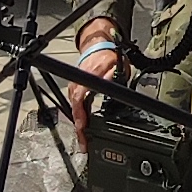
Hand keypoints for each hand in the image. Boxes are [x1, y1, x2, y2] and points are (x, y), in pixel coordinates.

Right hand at [69, 35, 121, 151]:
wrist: (97, 48)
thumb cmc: (107, 57)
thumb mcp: (116, 65)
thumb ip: (113, 75)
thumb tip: (111, 82)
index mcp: (86, 78)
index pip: (79, 99)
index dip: (80, 115)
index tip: (82, 127)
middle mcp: (77, 85)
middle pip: (75, 110)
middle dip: (79, 129)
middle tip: (84, 144)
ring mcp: (74, 89)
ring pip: (74, 111)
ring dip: (79, 126)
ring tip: (84, 141)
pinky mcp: (75, 92)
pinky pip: (75, 107)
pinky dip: (79, 119)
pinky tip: (83, 129)